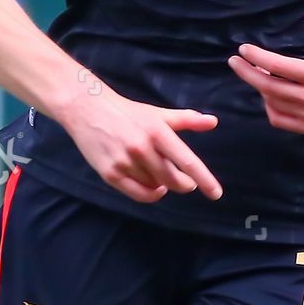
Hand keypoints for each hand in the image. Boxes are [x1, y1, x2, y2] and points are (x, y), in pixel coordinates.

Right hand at [61, 86, 222, 203]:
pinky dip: (151, 194)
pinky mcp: (111, 174)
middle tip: (186, 182)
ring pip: (156, 187)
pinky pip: (139, 194)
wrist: (88, 110)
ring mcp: (125, 162)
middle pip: (173, 180)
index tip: (216, 194)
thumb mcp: (158, 114)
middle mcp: (142, 148)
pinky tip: (155, 188)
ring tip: (158, 171)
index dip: (204, 179)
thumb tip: (213, 122)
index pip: (187, 162)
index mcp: (157, 132)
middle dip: (184, 184)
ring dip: (163, 184)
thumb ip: (187, 120)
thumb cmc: (128, 112)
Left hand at [228, 20, 303, 134]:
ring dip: (259, 88)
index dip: (257, 57)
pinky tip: (269, 96)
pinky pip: (281, 120)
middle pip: (269, 86)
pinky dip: (270, 108)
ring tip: (256, 75)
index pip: (279, 66)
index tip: (243, 50)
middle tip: (235, 62)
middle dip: (247, 72)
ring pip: (273, 103)